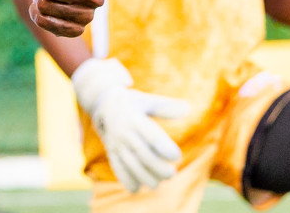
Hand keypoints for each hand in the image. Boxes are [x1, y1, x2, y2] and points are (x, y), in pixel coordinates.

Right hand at [71, 57, 188, 193]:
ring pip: (129, 163)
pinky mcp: (111, 151)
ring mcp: (116, 143)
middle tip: (171, 174)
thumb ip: (166, 107)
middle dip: (158, 167)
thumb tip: (187, 108)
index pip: (151, 136)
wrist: (102, 104)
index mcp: (135, 119)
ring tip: (157, 184)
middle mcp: (124, 132)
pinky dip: (126, 179)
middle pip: (142, 153)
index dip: (165, 148)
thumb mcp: (147, 101)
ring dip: (144, 177)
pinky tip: (136, 188)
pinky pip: (117, 167)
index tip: (176, 156)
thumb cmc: (132, 103)